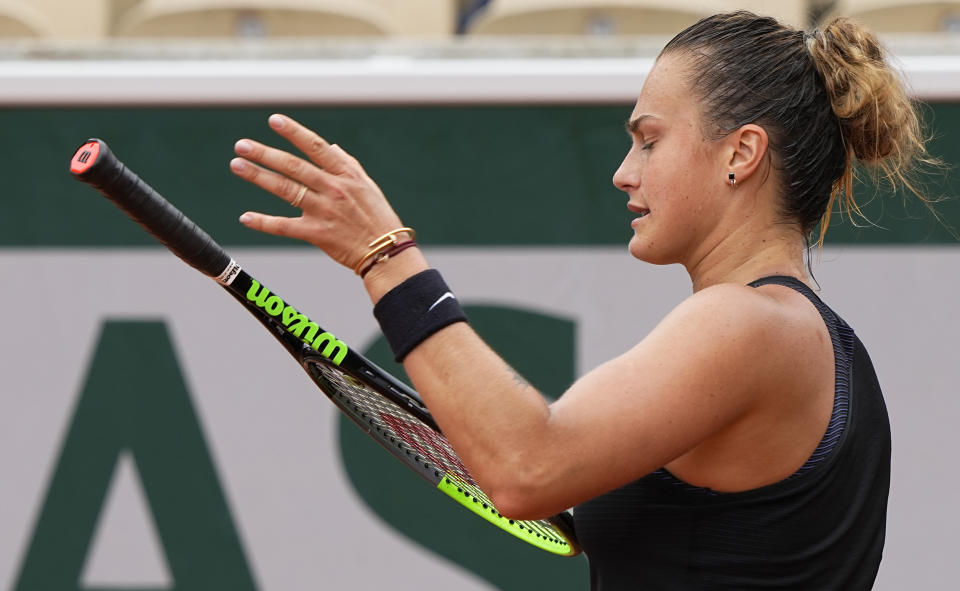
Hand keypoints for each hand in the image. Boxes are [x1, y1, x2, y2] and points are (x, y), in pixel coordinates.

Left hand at [230, 113, 408, 269]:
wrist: (386, 252)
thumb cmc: (378, 217)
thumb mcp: (368, 186)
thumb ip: (348, 164)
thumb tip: (331, 147)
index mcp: (346, 174)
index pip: (316, 147)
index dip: (294, 132)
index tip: (274, 120)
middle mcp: (334, 189)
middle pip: (294, 167)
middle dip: (265, 154)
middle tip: (242, 145)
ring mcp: (325, 211)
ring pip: (286, 190)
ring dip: (259, 177)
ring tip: (237, 165)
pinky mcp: (317, 233)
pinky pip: (285, 226)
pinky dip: (264, 222)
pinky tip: (246, 217)